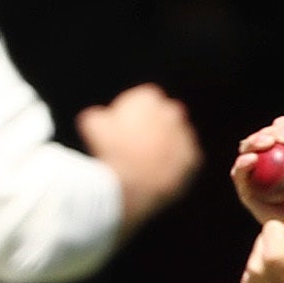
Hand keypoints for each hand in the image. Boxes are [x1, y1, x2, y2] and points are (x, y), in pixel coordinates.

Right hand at [79, 83, 200, 226]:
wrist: (126, 184)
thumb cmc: (106, 151)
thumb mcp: (91, 126)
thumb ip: (98, 117)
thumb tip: (95, 119)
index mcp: (148, 98)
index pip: (142, 101)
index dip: (131, 116)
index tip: (121, 130)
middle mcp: (171, 112)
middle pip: (161, 117)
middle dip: (151, 128)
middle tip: (133, 147)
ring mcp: (184, 135)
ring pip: (174, 138)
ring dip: (163, 146)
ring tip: (143, 165)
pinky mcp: (192, 159)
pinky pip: (182, 159)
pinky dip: (172, 165)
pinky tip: (155, 174)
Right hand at [231, 115, 283, 223]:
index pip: (279, 127)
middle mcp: (267, 156)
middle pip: (261, 135)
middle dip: (270, 132)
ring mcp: (254, 172)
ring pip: (246, 148)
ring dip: (254, 141)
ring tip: (267, 144)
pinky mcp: (245, 189)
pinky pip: (238, 174)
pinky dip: (241, 164)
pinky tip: (251, 159)